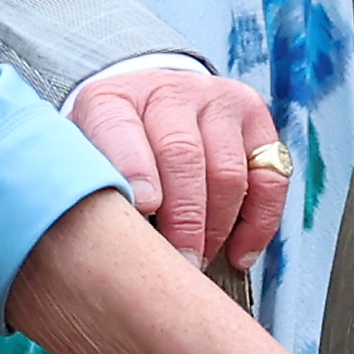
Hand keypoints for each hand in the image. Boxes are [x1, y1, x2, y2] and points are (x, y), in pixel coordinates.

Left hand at [70, 65, 286, 272]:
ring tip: (200, 260)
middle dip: (183, 219)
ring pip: (228, 171)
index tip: (144, 208)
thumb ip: (85, 189)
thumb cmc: (110, 154)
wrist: (148, 110)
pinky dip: (258, 223)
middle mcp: (167, 91)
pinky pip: (269, 177)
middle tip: (179, 262)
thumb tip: (94, 242)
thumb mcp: (84, 162)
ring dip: (217, 226)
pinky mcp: (255, 119)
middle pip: (183, 155)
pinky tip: (238, 252)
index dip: (135, 170)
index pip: (121, 128)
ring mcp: (216, 100)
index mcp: (112, 99)